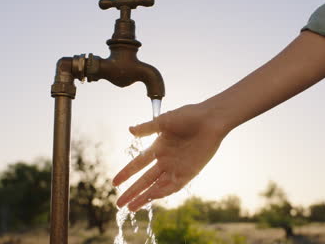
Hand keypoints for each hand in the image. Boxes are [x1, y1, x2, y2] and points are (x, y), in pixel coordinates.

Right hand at [113, 104, 227, 210]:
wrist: (210, 120)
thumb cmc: (189, 116)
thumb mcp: (164, 121)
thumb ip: (147, 128)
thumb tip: (130, 130)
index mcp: (158, 147)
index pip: (138, 164)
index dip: (126, 173)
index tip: (114, 183)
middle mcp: (165, 160)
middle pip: (145, 180)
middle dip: (132, 192)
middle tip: (119, 204)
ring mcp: (177, 167)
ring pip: (157, 186)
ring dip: (145, 197)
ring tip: (131, 207)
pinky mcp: (189, 172)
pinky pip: (173, 186)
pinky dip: (162, 192)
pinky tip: (151, 198)